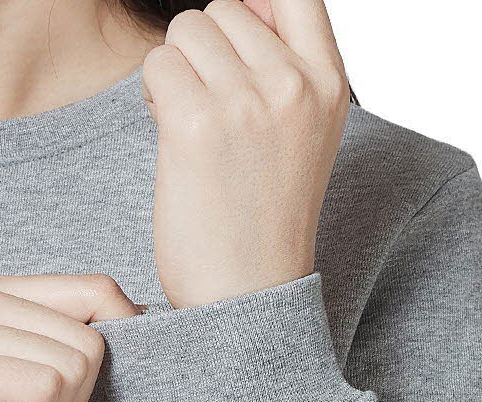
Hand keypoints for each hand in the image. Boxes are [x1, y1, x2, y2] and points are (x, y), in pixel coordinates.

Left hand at [142, 0, 349, 306]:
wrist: (245, 293)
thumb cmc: (262, 223)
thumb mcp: (300, 138)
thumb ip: (282, 73)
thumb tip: (240, 12)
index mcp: (329, 84)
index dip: (250, 12)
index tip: (231, 54)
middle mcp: (293, 84)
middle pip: (223, 10)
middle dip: (202, 53)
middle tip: (204, 110)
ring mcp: (246, 101)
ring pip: (185, 31)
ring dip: (174, 72)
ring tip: (187, 125)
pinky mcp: (195, 123)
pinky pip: (157, 66)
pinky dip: (153, 95)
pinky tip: (168, 136)